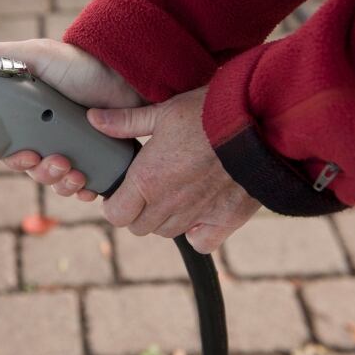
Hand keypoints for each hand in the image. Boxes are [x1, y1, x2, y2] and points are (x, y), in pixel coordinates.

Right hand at [0, 39, 142, 200]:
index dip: (17, 159)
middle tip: (60, 162)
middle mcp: (48, 137)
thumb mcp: (38, 54)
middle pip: (34, 171)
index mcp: (29, 120)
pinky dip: (84, 191)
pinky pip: (84, 187)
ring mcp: (73, 149)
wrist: (125, 76)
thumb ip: (3, 57)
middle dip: (44, 173)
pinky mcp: (96, 160)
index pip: (12, 151)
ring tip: (76, 173)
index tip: (29, 156)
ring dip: (63, 184)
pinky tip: (89, 188)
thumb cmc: (81, 65)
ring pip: (58, 182)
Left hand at [89, 87, 260, 252]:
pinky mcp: (226, 221)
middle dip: (137, 211)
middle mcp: (168, 204)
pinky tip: (199, 213)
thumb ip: (126, 122)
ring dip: (164, 219)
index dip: (115, 204)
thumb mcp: (163, 111)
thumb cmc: (208, 112)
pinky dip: (197, 233)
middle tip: (148, 188)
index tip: (122, 189)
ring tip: (174, 194)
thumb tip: (94, 119)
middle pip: (138, 227)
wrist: (260, 123)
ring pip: (167, 233)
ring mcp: (197, 216)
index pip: (115, 214)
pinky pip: (201, 242)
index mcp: (147, 179)